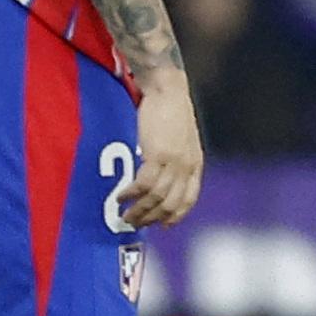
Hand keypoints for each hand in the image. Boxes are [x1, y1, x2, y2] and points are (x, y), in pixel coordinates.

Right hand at [121, 76, 204, 227]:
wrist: (167, 89)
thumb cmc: (171, 111)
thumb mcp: (182, 139)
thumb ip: (176, 160)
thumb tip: (161, 180)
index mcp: (195, 164)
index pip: (189, 199)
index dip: (175, 216)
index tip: (162, 226)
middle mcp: (187, 166)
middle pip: (170, 204)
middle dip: (151, 218)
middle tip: (134, 223)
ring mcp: (174, 162)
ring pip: (156, 198)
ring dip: (139, 210)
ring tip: (125, 215)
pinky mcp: (157, 155)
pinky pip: (143, 184)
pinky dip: (131, 194)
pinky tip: (121, 196)